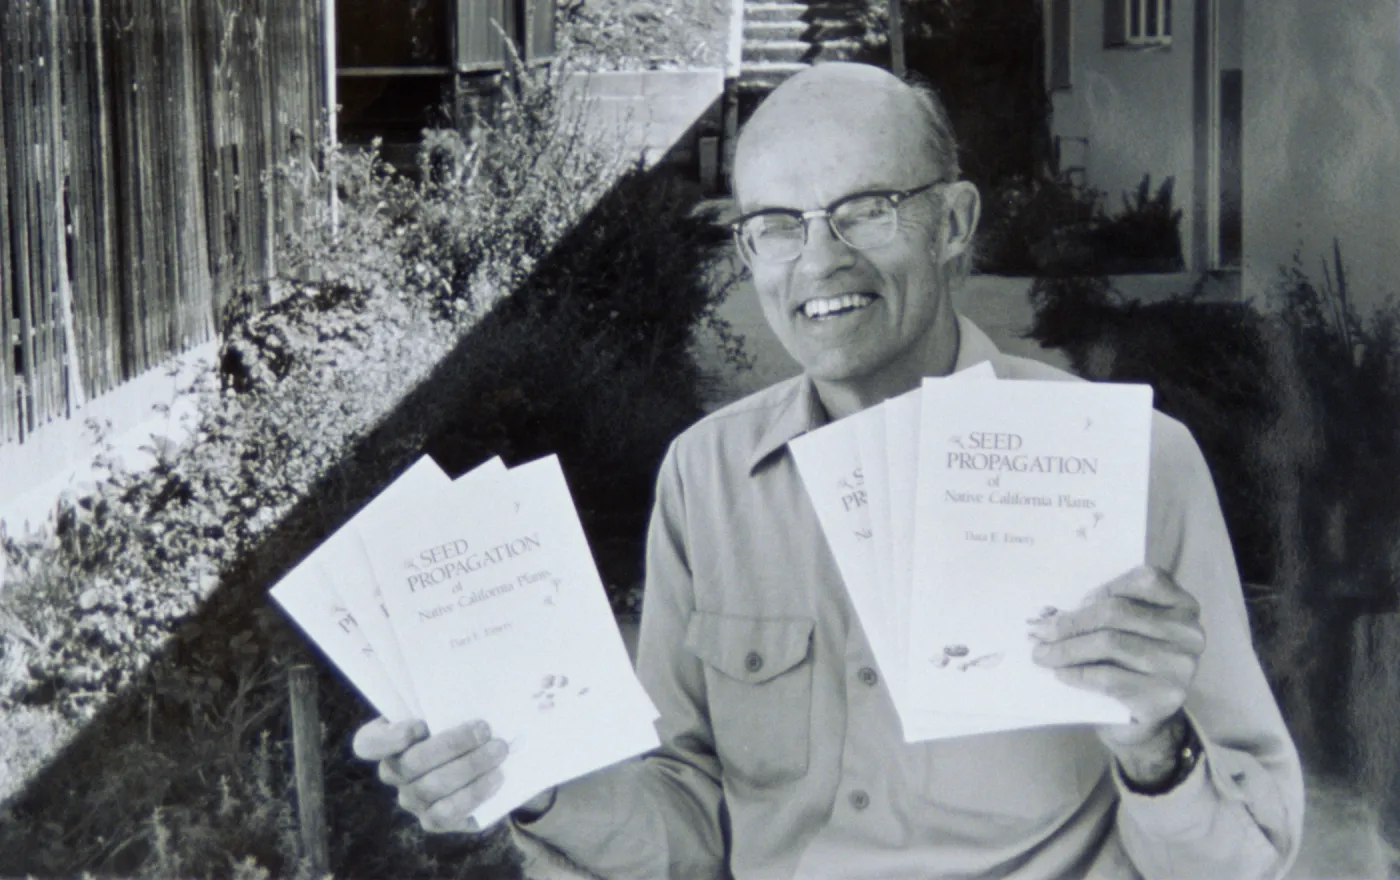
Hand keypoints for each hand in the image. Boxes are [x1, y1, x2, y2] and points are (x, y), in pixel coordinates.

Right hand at [352, 717, 552, 832]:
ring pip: (430, 788)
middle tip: (485, 729)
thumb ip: (446, 701)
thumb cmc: (460, 722)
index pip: (367, 743)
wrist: (484, 756)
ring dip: (469, 768)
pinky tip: (496, 778)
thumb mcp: (450, 706)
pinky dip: (474, 794)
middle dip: (451, 745)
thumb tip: (466, 690)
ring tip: (498, 751)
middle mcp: (393, 772)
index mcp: (387, 739)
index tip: (420, 724)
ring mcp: (411, 799)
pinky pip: (446, 814)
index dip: (388, 738)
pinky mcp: (433, 820)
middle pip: (409, 765)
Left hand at [1029, 565, 1204, 760]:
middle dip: (1071, 621)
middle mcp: (1189, 633)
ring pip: (1109, 643)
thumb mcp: (1125, 630)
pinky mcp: (1164, 697)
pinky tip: (1060, 673)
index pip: (1144, 580)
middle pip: (1117, 612)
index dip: (1102, 588)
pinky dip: (1077, 673)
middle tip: (1039, 632)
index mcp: (1183, 605)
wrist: (1144, 721)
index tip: (1072, 603)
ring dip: (1066, 649)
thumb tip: (1051, 615)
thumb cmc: (1129, 665)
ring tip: (1042, 654)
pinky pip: (1108, 677)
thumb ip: (1103, 613)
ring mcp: (1180, 666)